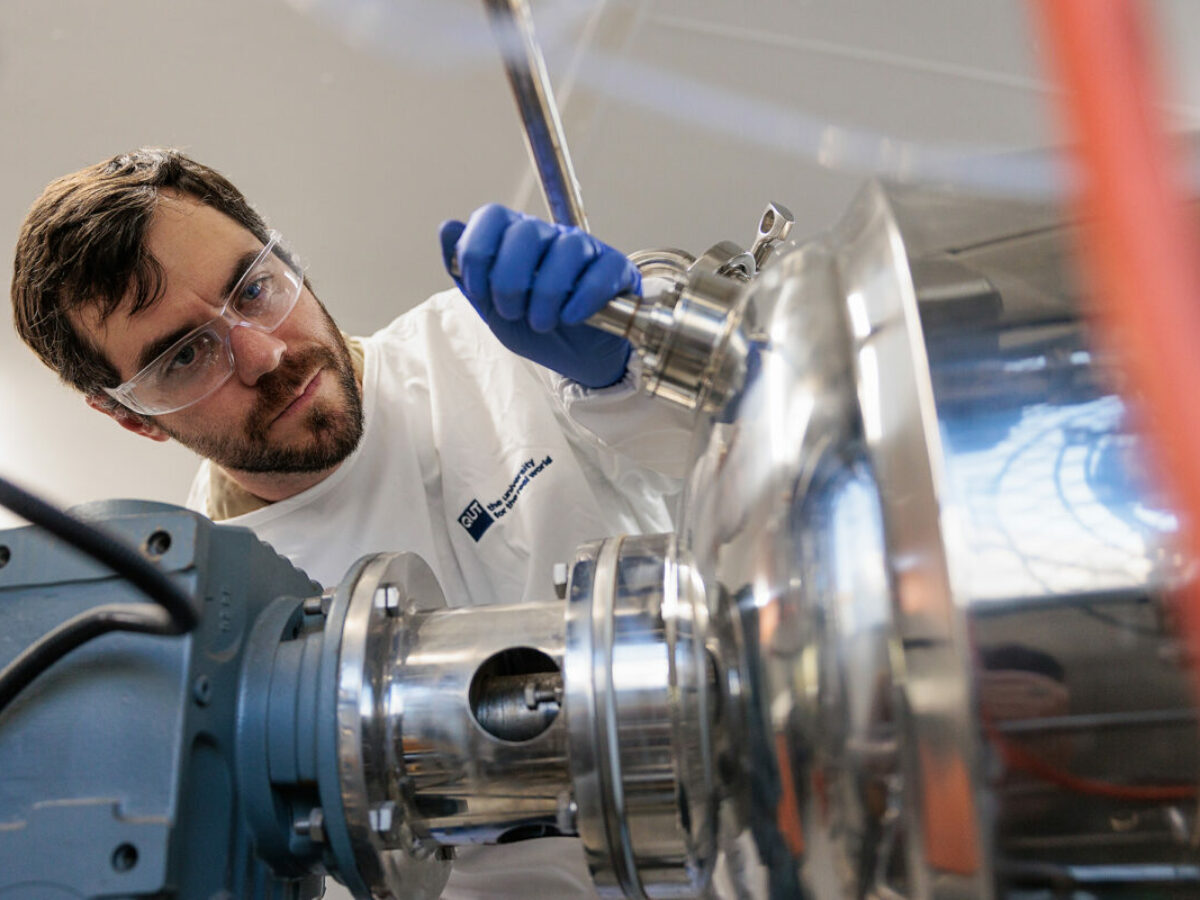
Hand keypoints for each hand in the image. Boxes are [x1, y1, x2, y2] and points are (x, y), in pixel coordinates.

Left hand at [439, 204, 638, 387]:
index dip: (477, 252)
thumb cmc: (535, 327)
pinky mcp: (616, 269)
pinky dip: (582, 298)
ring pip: (566, 249)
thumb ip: (467, 272)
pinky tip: (570, 318)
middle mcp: (550, 236)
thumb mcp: (492, 308)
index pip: (492, 216)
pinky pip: (601, 271)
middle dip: (510, 280)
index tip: (479, 291)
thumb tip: (447, 228)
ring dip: (546, 294)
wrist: (577, 359)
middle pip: (526, 232)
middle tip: (512, 312)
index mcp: (515, 239)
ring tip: (541, 323)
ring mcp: (585, 250)